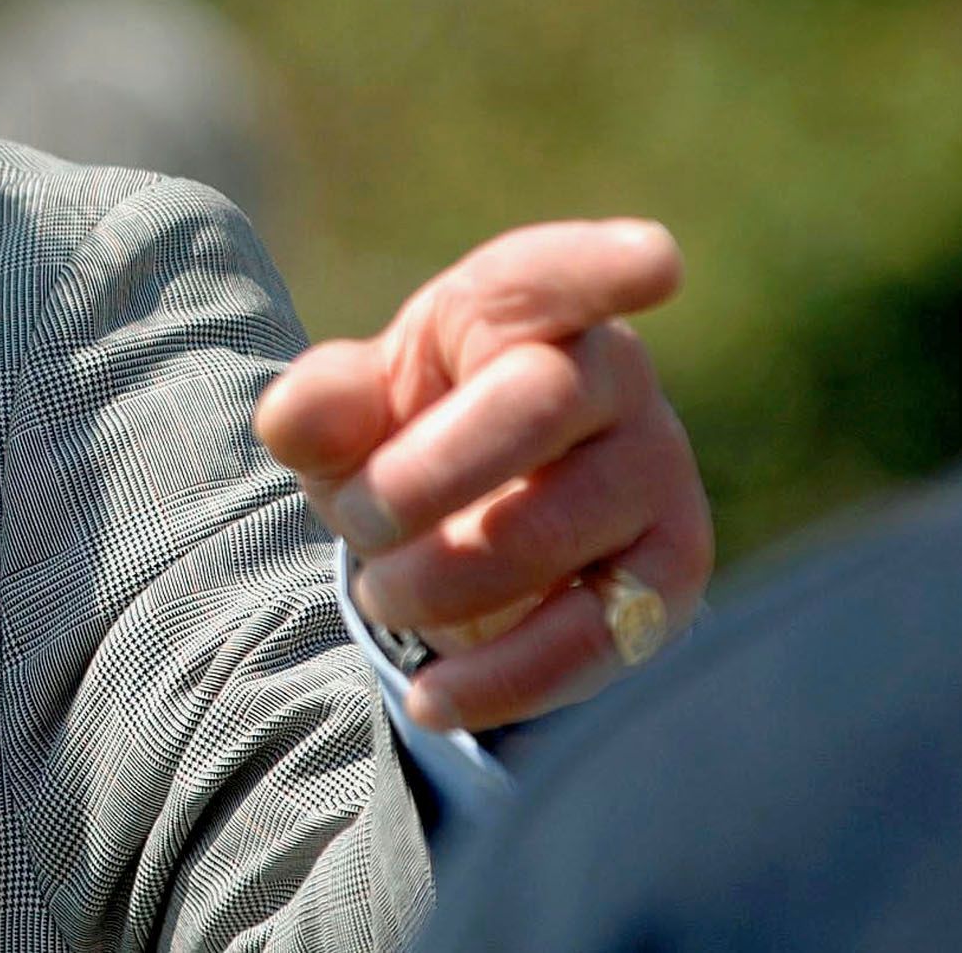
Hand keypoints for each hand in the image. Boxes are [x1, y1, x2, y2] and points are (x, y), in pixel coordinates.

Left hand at [253, 220, 711, 733]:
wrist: (466, 530)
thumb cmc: (407, 438)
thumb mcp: (346, 412)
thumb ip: (317, 404)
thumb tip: (293, 414)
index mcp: (524, 309)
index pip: (562, 273)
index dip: (603, 265)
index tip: (652, 262)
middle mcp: (609, 378)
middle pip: (534, 405)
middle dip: (422, 477)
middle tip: (360, 521)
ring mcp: (652, 475)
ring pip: (553, 528)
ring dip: (444, 578)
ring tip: (383, 594)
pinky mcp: (668, 577)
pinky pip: (593, 638)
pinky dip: (502, 679)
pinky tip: (432, 697)